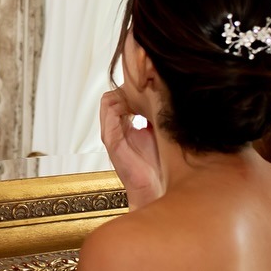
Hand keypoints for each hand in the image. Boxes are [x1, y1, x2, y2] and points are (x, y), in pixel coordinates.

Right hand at [100, 89, 162, 208]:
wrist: (154, 187)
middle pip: (113, 96)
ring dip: (124, 94)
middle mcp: (115, 128)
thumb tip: (162, 96)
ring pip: (108, 101)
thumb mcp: (158, 131)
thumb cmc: (158, 164)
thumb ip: (155, 114)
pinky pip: (110, 113)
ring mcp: (111, 134)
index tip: (148, 83)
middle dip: (128, 88)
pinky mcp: (111, 140)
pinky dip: (122, 104)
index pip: (120, 97)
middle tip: (144, 85)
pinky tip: (138, 105)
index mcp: (125, 125)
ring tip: (141, 93)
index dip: (132, 88)